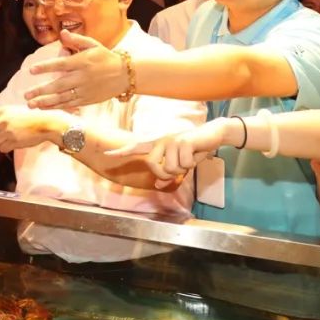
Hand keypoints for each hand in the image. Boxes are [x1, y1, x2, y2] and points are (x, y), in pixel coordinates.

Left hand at [0, 106, 61, 152]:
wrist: (43, 124)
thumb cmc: (28, 117)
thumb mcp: (11, 111)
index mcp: (1, 112)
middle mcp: (2, 122)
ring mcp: (7, 133)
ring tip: (6, 138)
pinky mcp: (13, 142)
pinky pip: (1, 148)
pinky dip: (3, 147)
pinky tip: (11, 142)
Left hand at [23, 30, 125, 109]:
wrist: (124, 75)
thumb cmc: (105, 57)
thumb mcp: (93, 44)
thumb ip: (76, 40)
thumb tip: (62, 32)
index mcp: (82, 62)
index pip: (60, 65)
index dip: (45, 67)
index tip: (31, 70)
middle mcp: (82, 77)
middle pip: (58, 85)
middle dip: (41, 91)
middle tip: (26, 95)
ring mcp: (84, 90)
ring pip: (62, 98)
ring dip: (46, 102)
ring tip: (31, 104)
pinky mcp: (87, 100)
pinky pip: (70, 104)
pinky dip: (57, 107)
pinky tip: (44, 107)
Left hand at [108, 117, 233, 185]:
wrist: (212, 135)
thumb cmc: (194, 150)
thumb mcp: (181, 165)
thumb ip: (169, 175)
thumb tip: (157, 185)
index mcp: (158, 145)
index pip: (136, 147)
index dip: (122, 151)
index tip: (107, 154)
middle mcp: (161, 141)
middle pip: (153, 166)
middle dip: (167, 174)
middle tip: (179, 169)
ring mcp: (170, 140)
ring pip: (170, 168)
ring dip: (182, 168)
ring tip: (189, 158)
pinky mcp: (182, 141)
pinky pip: (182, 164)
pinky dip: (191, 164)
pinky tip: (195, 154)